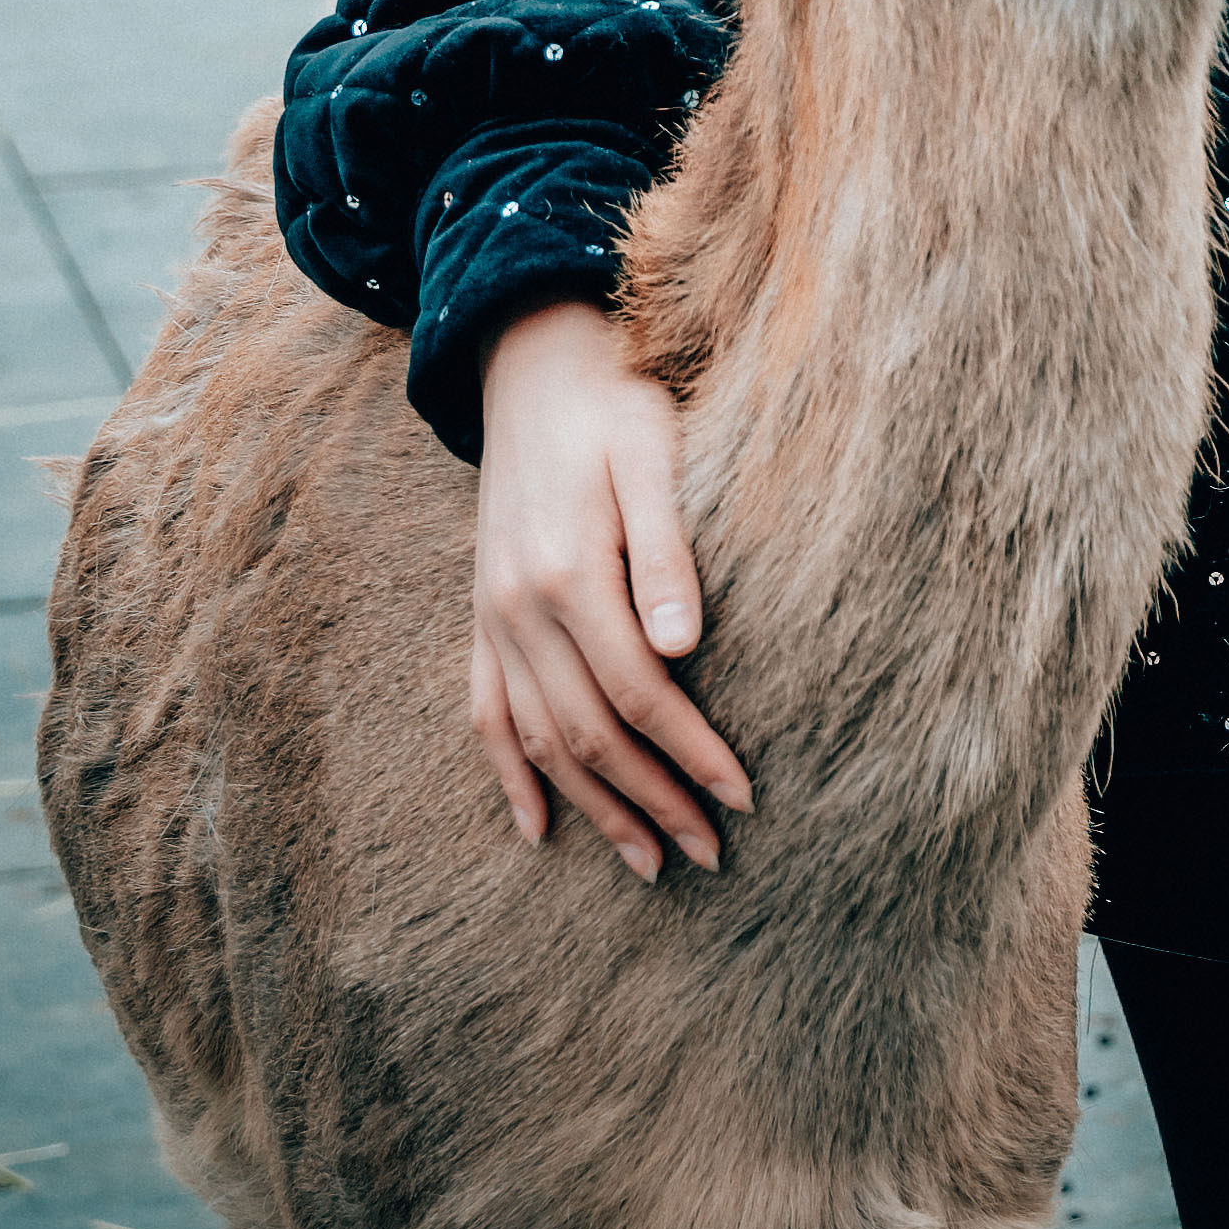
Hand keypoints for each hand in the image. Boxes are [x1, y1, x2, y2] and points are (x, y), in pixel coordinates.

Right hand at [468, 300, 749, 878]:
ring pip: (541, 740)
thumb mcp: (653, 457)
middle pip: (591, 734)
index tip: (744, 797)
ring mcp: (493, 617)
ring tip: (647, 863)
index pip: (641, 695)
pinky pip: (486, 714)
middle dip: (653, 801)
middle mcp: (518, 609)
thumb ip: (668, 553)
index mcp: (568, 574)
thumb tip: (686, 650)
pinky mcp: (483, 616)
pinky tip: (537, 829)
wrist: (533, 364)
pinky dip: (510, 775)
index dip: (692, 753)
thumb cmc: (613, 404)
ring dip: (594, 808)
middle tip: (711, 855)